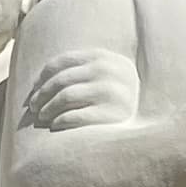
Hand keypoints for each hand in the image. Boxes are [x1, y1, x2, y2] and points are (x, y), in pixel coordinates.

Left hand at [22, 48, 139, 131]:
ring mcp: (112, 93)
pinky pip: (74, 117)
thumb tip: (39, 81)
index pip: (63, 61)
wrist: (152, 128)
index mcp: (105, 58)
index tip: (34, 89)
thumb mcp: (106, 77)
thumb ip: (83, 70)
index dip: (43, 76)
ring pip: (64, 97)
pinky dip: (59, 121)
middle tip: (33, 107)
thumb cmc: (120, 101)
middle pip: (61, 80)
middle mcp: (109, 72)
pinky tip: (55, 126)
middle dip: (42, 94)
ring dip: (47, 108)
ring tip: (42, 117)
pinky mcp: (112, 116)